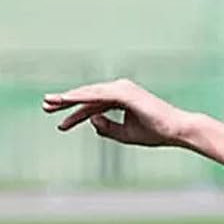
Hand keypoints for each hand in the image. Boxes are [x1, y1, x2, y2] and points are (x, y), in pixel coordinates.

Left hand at [42, 79, 192, 147]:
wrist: (178, 131)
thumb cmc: (157, 133)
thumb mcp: (126, 134)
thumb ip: (107, 128)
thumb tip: (91, 120)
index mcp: (121, 98)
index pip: (93, 105)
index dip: (76, 116)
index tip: (61, 126)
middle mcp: (119, 89)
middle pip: (87, 96)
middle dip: (66, 101)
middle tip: (45, 106)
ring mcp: (121, 88)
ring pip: (89, 94)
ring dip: (69, 98)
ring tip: (51, 103)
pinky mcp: (123, 93)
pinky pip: (97, 95)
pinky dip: (81, 98)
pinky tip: (67, 101)